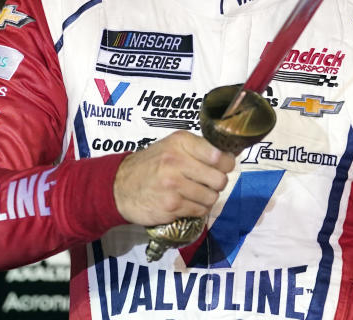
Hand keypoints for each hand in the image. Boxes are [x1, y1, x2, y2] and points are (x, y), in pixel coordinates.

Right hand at [112, 131, 235, 225]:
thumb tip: (232, 155)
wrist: (119, 187)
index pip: (219, 155)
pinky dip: (197, 209)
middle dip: (217, 184)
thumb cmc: (151, 165)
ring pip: (211, 197)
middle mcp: (176, 161)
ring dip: (207, 198)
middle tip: (206, 183)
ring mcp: (173, 185)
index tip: (223, 167)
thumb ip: (199, 148)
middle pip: (219, 179)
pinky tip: (186, 203)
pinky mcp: (171, 206)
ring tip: (194, 193)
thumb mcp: (172, 146)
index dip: (227, 164)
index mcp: (180, 142)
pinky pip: (199, 210)